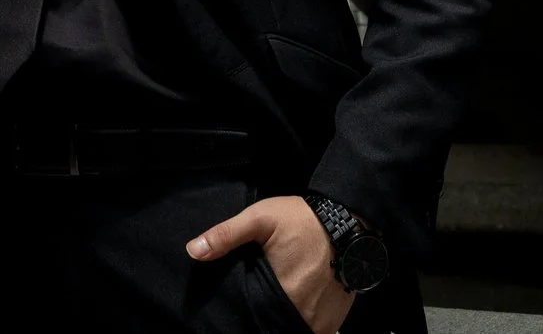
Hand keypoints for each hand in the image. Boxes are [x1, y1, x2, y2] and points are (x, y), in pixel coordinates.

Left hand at [186, 195, 355, 333]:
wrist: (349, 220)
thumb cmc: (302, 219)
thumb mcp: (260, 218)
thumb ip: (226, 235)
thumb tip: (193, 251)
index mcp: (282, 293)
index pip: (256, 319)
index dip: (248, 315)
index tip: (245, 305)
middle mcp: (304, 312)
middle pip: (275, 324)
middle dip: (266, 317)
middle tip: (260, 301)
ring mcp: (324, 318)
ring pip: (297, 328)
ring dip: (286, 319)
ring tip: (276, 303)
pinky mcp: (338, 316)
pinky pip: (316, 329)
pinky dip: (305, 321)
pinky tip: (298, 304)